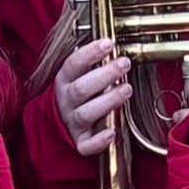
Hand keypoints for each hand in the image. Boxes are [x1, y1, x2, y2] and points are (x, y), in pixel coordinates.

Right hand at [50, 35, 131, 157]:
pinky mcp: (80, 141)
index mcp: (64, 81)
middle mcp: (66, 101)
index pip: (73, 64)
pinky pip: (87, 145)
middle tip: (124, 63)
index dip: (90, 53)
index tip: (108, 43)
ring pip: (86, 114)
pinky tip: (113, 132)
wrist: (61, 122)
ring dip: (107, 101)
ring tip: (127, 88)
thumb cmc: (79, 94)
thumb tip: (114, 43)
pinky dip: (100, 140)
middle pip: (81, 88)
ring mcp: (72, 122)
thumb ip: (93, 62)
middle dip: (104, 75)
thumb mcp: (80, 75)